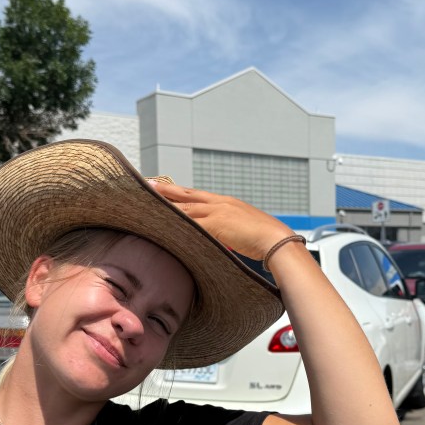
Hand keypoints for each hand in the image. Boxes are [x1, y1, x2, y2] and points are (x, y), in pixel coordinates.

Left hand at [151, 182, 292, 262]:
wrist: (276, 239)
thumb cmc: (264, 239)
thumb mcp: (244, 229)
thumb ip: (230, 230)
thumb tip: (221, 238)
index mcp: (226, 203)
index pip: (197, 195)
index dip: (180, 192)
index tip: (165, 188)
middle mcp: (219, 204)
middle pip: (187, 195)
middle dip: (166, 191)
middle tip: (148, 185)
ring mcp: (217, 213)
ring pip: (185, 207)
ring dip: (166, 205)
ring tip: (148, 201)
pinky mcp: (216, 224)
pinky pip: (191, 223)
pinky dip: (176, 223)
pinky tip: (162, 224)